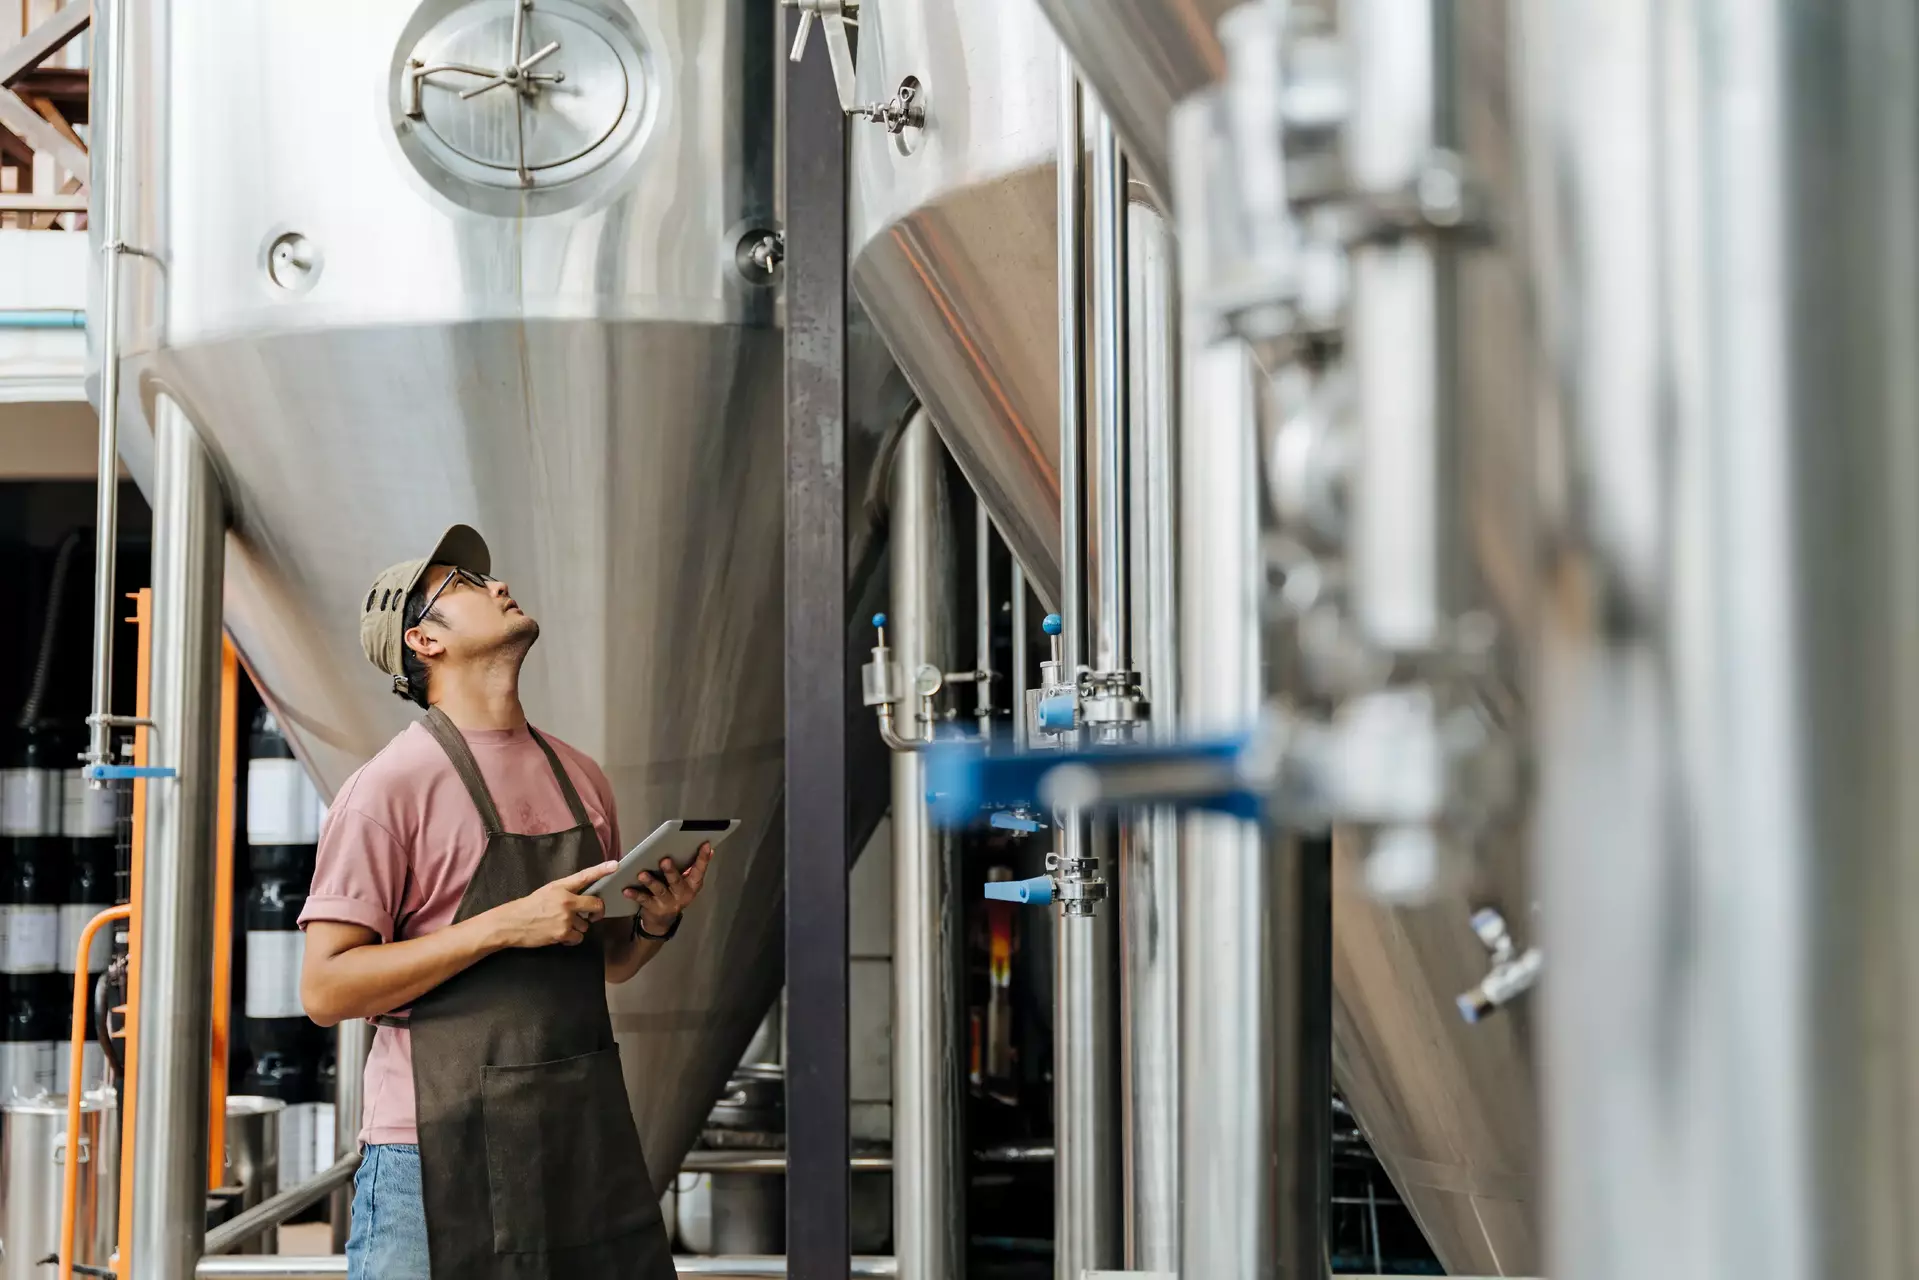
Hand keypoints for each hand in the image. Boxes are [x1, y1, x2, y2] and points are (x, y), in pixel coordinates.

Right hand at [487, 861, 614, 948]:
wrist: (511, 923)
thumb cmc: (529, 907)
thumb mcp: (547, 891)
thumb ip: (567, 891)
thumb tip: (584, 895)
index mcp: (561, 887)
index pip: (585, 876)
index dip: (602, 870)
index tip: (615, 865)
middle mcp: (566, 901)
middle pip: (595, 905)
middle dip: (597, 912)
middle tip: (593, 915)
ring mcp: (565, 918)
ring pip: (586, 925)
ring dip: (578, 927)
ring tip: (561, 924)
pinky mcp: (562, 933)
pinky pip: (578, 938)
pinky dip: (572, 939)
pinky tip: (560, 934)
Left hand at [624, 842, 714, 934]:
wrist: (662, 921)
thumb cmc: (675, 893)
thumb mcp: (687, 882)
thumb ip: (695, 866)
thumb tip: (709, 849)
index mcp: (693, 885)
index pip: (699, 870)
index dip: (703, 858)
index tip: (705, 844)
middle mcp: (682, 894)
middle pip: (677, 881)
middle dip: (671, 871)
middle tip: (664, 860)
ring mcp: (668, 902)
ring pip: (659, 890)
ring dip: (651, 882)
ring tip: (642, 874)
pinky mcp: (654, 908)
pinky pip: (643, 900)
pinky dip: (635, 894)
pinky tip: (626, 890)